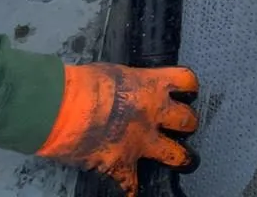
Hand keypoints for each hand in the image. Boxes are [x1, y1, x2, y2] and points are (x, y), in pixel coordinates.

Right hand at [36, 63, 199, 196]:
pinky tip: (134, 192)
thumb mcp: (116, 72)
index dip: (189, 88)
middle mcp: (153, 113)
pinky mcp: (121, 164)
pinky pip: (131, 184)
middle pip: (186, 120)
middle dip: (189, 124)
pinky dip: (131, 190)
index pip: (185, 81)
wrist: (66, 109)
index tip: (189, 93)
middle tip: (187, 126)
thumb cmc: (85, 84)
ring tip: (185, 161)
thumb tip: (125, 86)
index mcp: (152, 85)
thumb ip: (128, 82)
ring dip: (179, 158)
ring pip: (174, 154)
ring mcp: (140, 141)